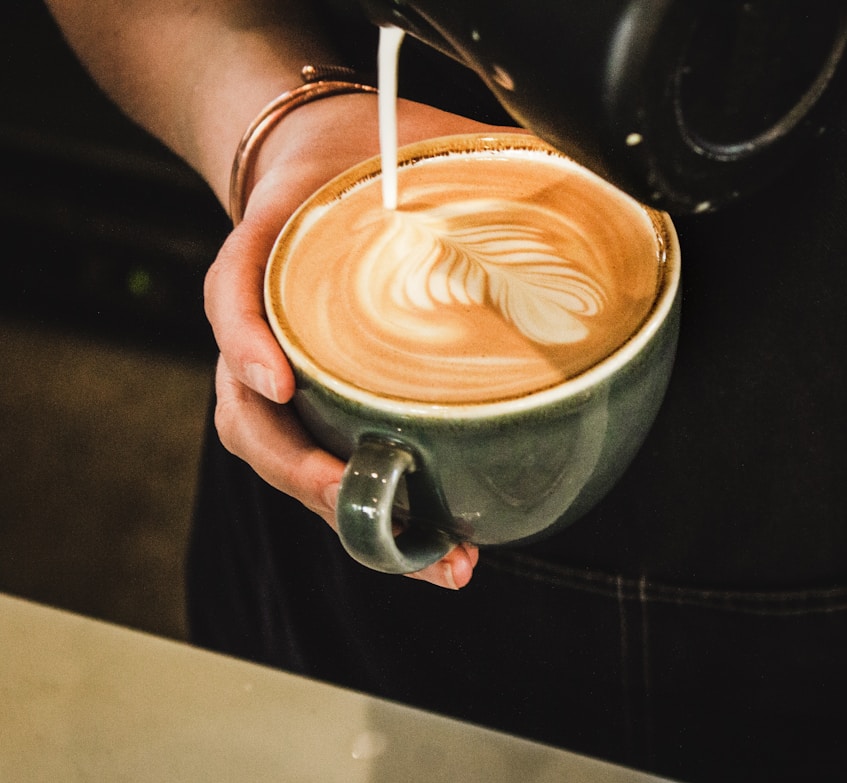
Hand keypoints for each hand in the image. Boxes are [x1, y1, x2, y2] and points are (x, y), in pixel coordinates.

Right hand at [205, 93, 515, 587]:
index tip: (276, 378)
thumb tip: (584, 162)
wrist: (318, 157)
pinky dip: (371, 508)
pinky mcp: (315, 400)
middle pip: (249, 417)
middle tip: (366, 500)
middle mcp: (262, 326)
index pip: (232, 295)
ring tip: (434, 555)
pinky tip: (436, 539)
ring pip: (281, 458)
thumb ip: (474, 149)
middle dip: (305, 473)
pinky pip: (323, 460)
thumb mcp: (407, 133)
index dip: (243, 339)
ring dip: (345, 515)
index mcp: (269, 251)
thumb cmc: (362, 153)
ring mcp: (281, 371)